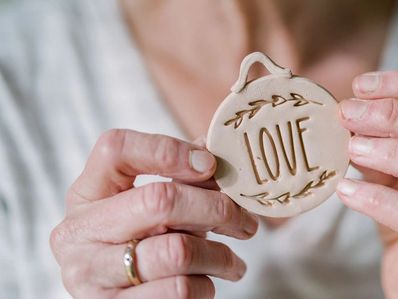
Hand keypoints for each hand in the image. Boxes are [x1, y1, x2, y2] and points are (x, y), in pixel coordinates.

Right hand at [50, 129, 257, 298]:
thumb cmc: (136, 245)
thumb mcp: (147, 208)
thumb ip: (179, 178)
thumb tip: (218, 153)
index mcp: (86, 194)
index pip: (117, 149)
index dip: (169, 150)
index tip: (211, 165)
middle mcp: (79, 232)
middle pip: (160, 200)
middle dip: (216, 208)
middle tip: (245, 221)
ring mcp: (90, 274)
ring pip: (178, 251)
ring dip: (219, 255)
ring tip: (232, 261)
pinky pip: (179, 290)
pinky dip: (205, 286)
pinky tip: (207, 283)